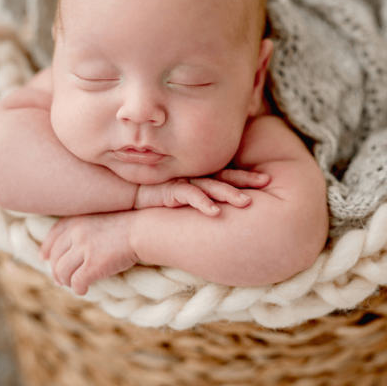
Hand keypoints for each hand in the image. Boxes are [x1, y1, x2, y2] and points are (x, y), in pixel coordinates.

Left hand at [39, 212, 137, 294]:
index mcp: (77, 220)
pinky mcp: (93, 265)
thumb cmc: (130, 223)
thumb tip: (74, 248)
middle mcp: (76, 233)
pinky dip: (78, 288)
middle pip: (55, 256)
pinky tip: (85, 289)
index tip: (44, 257)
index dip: (47, 248)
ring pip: (62, 272)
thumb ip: (86, 228)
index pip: (53, 235)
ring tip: (74, 284)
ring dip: (66, 281)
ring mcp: (83, 249)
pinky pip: (76, 282)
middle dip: (55, 270)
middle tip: (60, 279)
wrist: (144, 230)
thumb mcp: (102, 218)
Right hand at [134, 170, 269, 215]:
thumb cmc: (149, 193)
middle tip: (266, 180)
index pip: (226, 174)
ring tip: (247, 203)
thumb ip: (194, 197)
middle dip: (246, 179)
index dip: (246, 175)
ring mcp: (181, 182)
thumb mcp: (176, 194)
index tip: (266, 178)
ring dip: (229, 193)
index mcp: (197, 177)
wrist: (120, 188)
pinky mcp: (168, 189)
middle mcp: (192, 177)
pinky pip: (189, 195)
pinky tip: (215, 213)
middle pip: (224, 176)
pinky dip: (202, 203)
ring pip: (210, 186)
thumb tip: (218, 213)